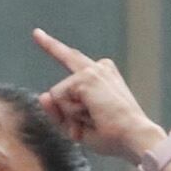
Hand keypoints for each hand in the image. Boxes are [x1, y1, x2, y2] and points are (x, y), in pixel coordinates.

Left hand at [31, 29, 159, 160]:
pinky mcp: (86, 77)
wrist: (132, 137)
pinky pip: (59, 98)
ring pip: (57, 94)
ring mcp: (92, 70)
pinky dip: (70, 113)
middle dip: (50, 46)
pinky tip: (92, 113)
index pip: (73, 59)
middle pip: (66, 57)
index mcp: (102, 75)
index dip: (53, 47)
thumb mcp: (77, 126)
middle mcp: (99, 67)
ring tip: (94, 118)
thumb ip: (58, 112)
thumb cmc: (111, 136)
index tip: (38, 34)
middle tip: (37, 34)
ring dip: (69, 114)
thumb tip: (42, 95)